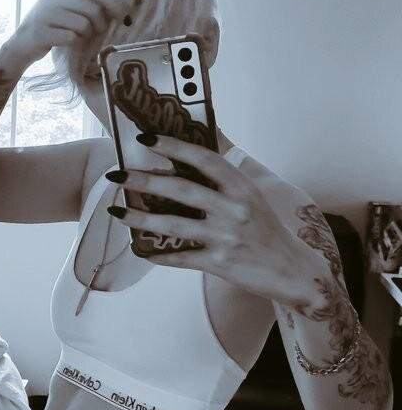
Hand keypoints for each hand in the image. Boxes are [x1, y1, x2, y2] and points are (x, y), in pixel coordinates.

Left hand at [106, 134, 319, 309]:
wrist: (292, 271)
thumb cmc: (266, 231)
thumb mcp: (252, 197)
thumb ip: (224, 179)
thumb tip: (192, 153)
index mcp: (242, 186)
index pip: (204, 159)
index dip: (174, 145)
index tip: (146, 138)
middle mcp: (235, 208)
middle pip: (182, 189)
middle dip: (145, 180)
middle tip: (117, 174)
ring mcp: (227, 236)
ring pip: (175, 224)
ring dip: (141, 217)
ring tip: (117, 211)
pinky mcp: (220, 262)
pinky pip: (182, 256)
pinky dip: (159, 254)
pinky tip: (140, 249)